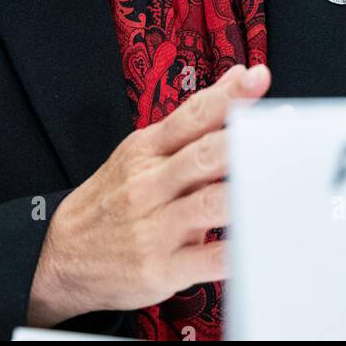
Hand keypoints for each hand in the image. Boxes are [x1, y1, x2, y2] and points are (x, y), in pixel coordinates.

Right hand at [27, 61, 271, 325]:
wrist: (61, 256)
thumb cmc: (112, 200)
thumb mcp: (142, 152)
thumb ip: (192, 120)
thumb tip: (237, 79)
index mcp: (146, 150)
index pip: (191, 116)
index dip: (227, 96)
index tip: (258, 78)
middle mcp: (149, 184)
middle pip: (204, 156)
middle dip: (246, 142)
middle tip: (283, 133)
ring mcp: (153, 227)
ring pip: (209, 204)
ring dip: (248, 193)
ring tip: (283, 184)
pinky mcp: (159, 267)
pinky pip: (207, 260)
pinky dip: (237, 251)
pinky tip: (261, 241)